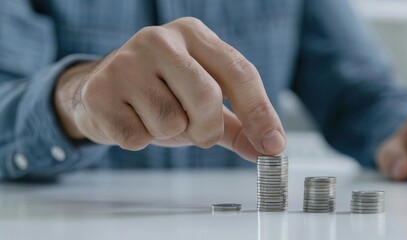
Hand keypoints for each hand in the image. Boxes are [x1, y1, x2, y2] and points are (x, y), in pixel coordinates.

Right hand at [54, 17, 285, 160]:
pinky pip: (137, 137)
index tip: (273, 146)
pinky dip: (139, 139)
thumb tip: (270, 148)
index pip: (239, 72)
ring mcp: (126, 61)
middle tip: (197, 132)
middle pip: (207, 97)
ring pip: (171, 122)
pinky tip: (129, 119)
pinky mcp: (99, 90)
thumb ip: (238, 125)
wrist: (102, 89)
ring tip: (154, 117)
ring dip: (170, 134)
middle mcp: (160, 39)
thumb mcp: (203, 103)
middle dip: (207, 129)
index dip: (260, 112)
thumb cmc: (160, 92)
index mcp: (193, 34)